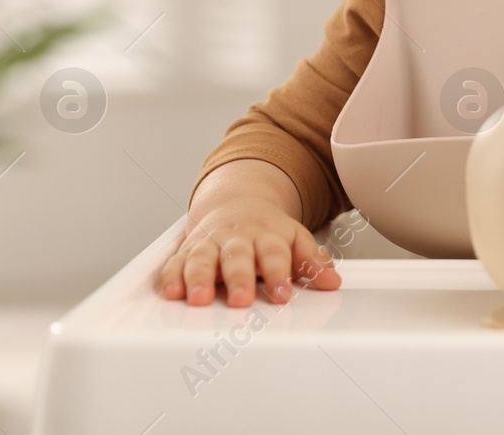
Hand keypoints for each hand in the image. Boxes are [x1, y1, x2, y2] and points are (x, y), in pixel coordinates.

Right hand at [159, 166, 340, 306]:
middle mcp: (236, 238)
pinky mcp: (187, 252)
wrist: (236, 203)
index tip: (282, 295)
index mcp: (266, 234)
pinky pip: (175, 263)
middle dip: (238, 278)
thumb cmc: (267, 229)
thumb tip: (332, 281)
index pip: (274, 254)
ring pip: (202, 259)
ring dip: (199, 278)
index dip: (278, 274)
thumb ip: (311, 260)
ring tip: (199, 298)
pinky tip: (172, 293)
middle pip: (237, 256)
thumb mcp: (294, 238)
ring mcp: (210, 244)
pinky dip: (172, 277)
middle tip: (241, 299)